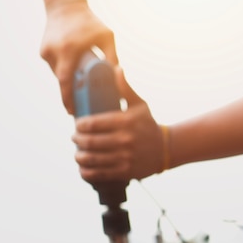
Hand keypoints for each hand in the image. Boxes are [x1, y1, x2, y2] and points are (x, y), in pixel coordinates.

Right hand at [40, 0, 117, 113]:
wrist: (65, 6)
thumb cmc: (90, 22)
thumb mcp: (107, 37)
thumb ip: (112, 57)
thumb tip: (120, 81)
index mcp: (69, 50)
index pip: (66, 81)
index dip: (68, 99)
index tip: (73, 112)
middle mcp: (55, 51)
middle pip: (60, 82)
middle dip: (67, 98)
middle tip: (76, 112)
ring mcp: (46, 51)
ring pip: (58, 75)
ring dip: (68, 84)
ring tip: (79, 94)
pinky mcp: (43, 50)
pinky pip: (55, 67)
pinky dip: (64, 72)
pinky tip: (74, 75)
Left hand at [72, 68, 163, 182]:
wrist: (166, 149)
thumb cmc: (148, 124)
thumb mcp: (140, 105)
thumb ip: (125, 88)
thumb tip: (115, 68)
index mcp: (125, 122)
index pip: (93, 124)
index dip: (80, 125)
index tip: (78, 125)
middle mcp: (125, 141)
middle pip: (90, 142)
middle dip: (77, 140)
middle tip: (75, 138)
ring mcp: (125, 158)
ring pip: (93, 159)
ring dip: (80, 157)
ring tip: (78, 154)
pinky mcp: (126, 172)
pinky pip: (100, 174)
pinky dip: (87, 173)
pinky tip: (82, 169)